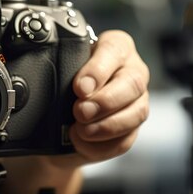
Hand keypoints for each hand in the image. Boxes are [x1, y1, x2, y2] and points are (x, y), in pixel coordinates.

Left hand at [51, 30, 149, 167]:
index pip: (115, 49)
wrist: (55, 119)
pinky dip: (101, 145)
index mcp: (115, 48)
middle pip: (133, 84)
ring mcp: (137, 102)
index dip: (98, 70)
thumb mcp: (61, 69)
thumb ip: (65, 68)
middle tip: (80, 111)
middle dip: (104, 101)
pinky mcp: (132, 130)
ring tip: (80, 130)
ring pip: (136, 113)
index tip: (80, 88)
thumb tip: (74, 86)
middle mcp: (132, 72)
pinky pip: (125, 139)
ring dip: (106, 126)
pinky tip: (81, 142)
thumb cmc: (61, 84)